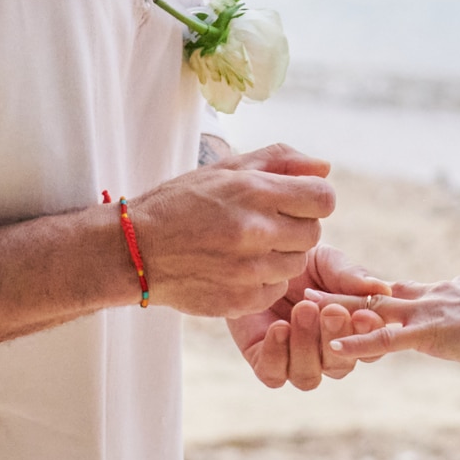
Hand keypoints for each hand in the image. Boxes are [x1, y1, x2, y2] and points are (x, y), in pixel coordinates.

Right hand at [123, 144, 335, 318]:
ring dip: (281, 255)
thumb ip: (280, 160)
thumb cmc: (181, 203)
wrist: (134, 250)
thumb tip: (325, 167)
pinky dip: (264, 281)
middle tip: (265, 225)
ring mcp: (249, 269)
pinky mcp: (240, 299)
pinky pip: (276, 289)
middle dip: (295, 227)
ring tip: (248, 247)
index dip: (312, 199)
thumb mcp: (225, 168)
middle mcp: (255, 230)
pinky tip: (238, 269)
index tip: (294, 202)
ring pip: (298, 264)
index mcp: (254, 191)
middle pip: (314, 232)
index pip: (323, 198)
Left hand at [229, 246, 389, 389]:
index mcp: (349, 333)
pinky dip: (277, 352)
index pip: (370, 347)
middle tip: (332, 310)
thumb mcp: (329, 262)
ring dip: (307, 345)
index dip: (369, 336)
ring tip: (304, 309)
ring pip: (308, 376)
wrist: (257, 258)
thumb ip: (352, 277)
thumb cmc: (301, 261)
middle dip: (336, 338)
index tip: (364, 315)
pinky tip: (279, 327)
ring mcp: (295, 362)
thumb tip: (382, 289)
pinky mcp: (265, 363)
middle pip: (340, 367)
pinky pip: (273, 374)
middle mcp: (326, 354)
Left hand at [319, 276, 459, 373]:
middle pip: (376, 291)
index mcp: (442, 291)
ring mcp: (428, 313)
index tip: (343, 287)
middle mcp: (430, 296)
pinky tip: (337, 348)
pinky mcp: (431, 334)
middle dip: (341, 291)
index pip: (398, 288)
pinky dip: (361, 344)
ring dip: (338, 310)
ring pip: (374, 310)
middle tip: (306, 285)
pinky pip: (389, 341)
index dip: (368, 289)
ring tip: (304, 307)